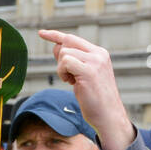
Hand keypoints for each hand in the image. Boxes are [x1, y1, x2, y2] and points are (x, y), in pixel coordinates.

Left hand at [38, 30, 134, 149]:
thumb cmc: (95, 99)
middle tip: (67, 75)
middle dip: (59, 57)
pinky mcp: (89, 71)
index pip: (73, 38)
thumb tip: (56, 47)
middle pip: (67, 42)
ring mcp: (95, 61)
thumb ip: (73, 60)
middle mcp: (98, 54)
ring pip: (65, 53)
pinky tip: (71, 82)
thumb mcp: (83, 75)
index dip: (55, 35)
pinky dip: (62, 72)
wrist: (108, 116)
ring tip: (72, 81)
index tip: (42, 33)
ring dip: (61, 69)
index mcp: (99, 53)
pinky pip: (66, 62)